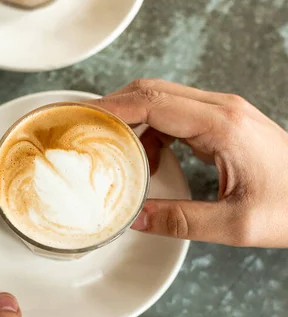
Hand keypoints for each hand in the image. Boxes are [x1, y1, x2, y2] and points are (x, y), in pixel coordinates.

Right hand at [98, 79, 287, 246]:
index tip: (81, 120)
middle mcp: (222, 109)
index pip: (153, 102)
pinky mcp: (224, 123)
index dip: (112, 109)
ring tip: (112, 152)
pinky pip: (176, 115)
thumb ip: (180, 222)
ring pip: (162, 99)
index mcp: (223, 126)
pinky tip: (147, 160)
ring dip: (132, 120)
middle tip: (85, 133)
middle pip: (152, 90)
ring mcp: (224, 112)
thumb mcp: (235, 225)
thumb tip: (135, 219)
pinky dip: (152, 130)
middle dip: (114, 108)